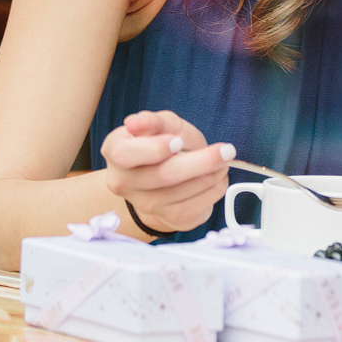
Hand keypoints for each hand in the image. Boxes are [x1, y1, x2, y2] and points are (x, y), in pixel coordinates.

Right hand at [99, 110, 233, 235]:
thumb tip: (135, 123)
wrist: (170, 174)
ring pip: (183, 193)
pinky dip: (214, 190)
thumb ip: (153, 121)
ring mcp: (144, 205)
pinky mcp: (169, 219)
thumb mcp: (163, 124)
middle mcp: (123, 182)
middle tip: (226, 150)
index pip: (125, 154)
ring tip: (222, 161)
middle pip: (162, 176)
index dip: (153, 149)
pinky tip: (217, 178)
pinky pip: (196, 207)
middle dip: (200, 162)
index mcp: (115, 151)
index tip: (178, 141)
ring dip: (211, 175)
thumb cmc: (165, 142)